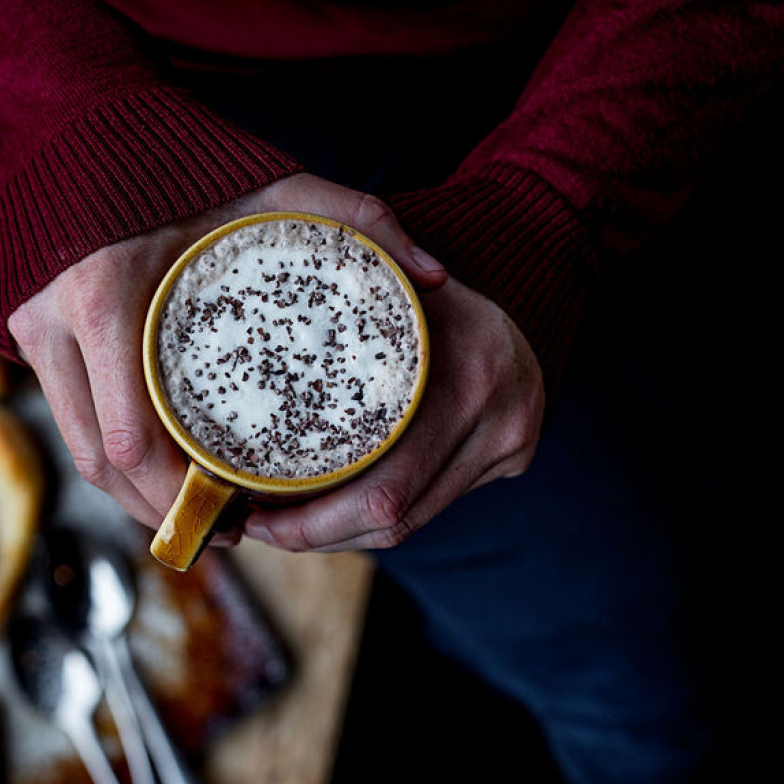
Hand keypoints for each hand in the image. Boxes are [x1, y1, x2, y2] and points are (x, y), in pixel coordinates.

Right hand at [7, 173, 449, 537]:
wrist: (84, 126)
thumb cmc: (184, 159)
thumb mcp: (272, 182)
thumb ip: (354, 218)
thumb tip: (434, 277)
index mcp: (106, 295)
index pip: (131, 435)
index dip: (178, 493)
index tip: (235, 513)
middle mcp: (56, 323)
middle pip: (102, 462)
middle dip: (161, 510)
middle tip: (227, 531)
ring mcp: (33, 333)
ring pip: (80, 453)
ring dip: (134, 497)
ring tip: (201, 515)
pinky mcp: (28, 337)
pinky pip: (70, 422)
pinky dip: (114, 461)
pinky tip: (161, 475)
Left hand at [242, 276, 544, 551]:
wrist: (528, 287)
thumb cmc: (431, 281)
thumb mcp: (391, 266)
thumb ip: (368, 248)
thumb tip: (331, 274)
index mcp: (468, 379)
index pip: (383, 489)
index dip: (313, 520)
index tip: (254, 512)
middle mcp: (499, 423)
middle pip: (393, 519)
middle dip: (316, 535)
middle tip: (258, 526)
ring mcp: (509, 447)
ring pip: (410, 525)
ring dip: (341, 534)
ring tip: (283, 523)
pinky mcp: (508, 462)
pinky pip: (428, 506)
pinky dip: (374, 515)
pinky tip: (330, 507)